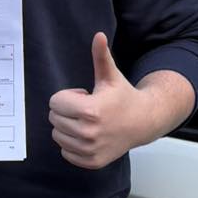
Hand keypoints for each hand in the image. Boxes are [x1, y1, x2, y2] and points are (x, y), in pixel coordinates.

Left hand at [49, 32, 142, 169]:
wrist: (143, 122)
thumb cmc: (123, 97)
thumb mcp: (110, 76)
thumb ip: (101, 56)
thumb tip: (98, 35)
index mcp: (90, 111)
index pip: (55, 103)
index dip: (67, 97)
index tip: (84, 96)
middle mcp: (89, 133)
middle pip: (54, 119)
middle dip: (66, 111)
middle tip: (86, 109)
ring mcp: (90, 150)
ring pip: (58, 136)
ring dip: (68, 128)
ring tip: (88, 122)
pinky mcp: (92, 162)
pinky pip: (65, 153)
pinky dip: (72, 144)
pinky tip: (89, 136)